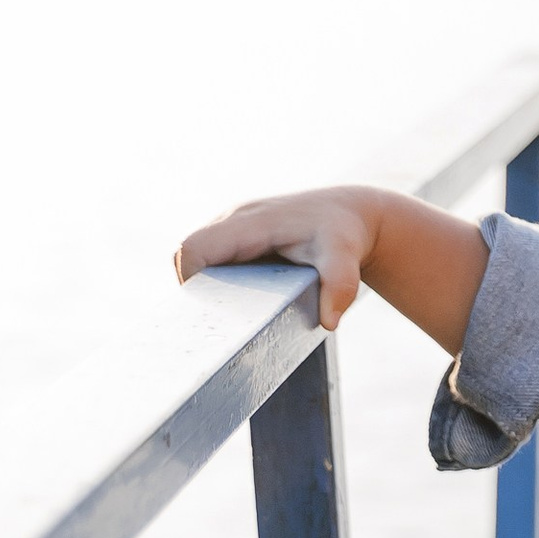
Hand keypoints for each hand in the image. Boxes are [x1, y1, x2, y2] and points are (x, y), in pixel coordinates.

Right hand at [177, 185, 385, 330]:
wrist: (350, 215)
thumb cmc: (343, 234)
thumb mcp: (345, 258)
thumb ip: (340, 285)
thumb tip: (329, 322)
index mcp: (248, 223)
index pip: (193, 248)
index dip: (191, 281)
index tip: (210, 312)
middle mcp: (234, 220)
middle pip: (188, 255)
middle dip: (197, 290)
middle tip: (221, 322)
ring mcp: (233, 226)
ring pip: (198, 257)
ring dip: (206, 285)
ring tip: (231, 315)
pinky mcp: (237, 236)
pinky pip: (211, 257)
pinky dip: (216, 280)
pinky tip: (238, 303)